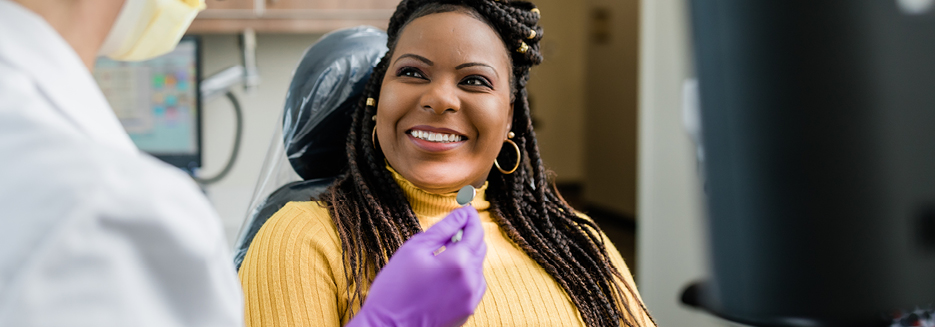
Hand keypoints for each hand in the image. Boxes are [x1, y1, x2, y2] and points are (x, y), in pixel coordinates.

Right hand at [347, 206, 486, 326]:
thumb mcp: (415, 249)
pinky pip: (474, 285)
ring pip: (478, 267)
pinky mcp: (467, 311)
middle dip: (468, 236)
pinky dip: (465, 275)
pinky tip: (445, 275)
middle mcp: (472, 281)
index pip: (475, 231)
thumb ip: (443, 229)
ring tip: (443, 256)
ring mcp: (472, 299)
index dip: (470, 217)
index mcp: (459, 262)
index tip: (465, 209)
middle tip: (451, 229)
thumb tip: (462, 214)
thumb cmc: (395, 289)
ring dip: (467, 256)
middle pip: (479, 248)